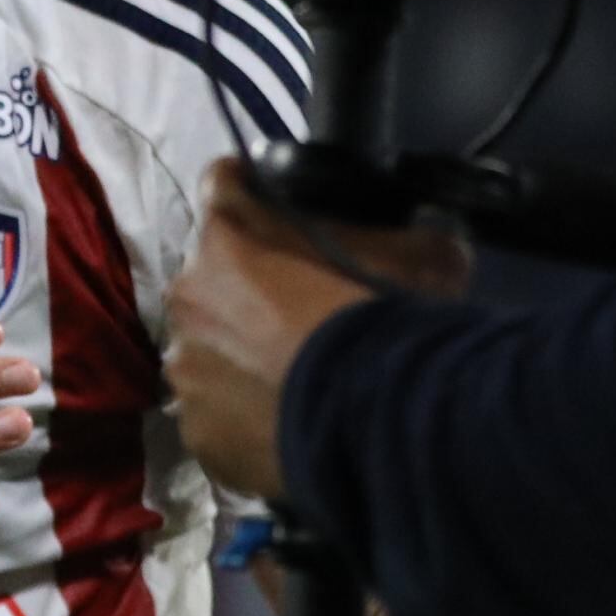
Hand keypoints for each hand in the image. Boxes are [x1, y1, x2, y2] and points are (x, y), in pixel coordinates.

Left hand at [163, 160, 469, 506]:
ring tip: (290, 380)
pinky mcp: (197, 433)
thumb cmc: (383, 321)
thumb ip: (401, 232)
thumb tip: (429, 235)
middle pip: (208, 278)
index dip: (249, 189)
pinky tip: (283, 425)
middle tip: (296, 315)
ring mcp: (186, 372)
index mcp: (226, 237)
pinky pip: (215, 415)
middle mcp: (188, 297)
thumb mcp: (418, 254)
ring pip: (206, 351)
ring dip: (238, 357)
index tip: (270, 205)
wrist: (375, 423)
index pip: (223, 183)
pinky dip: (241, 417)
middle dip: (242, 290)